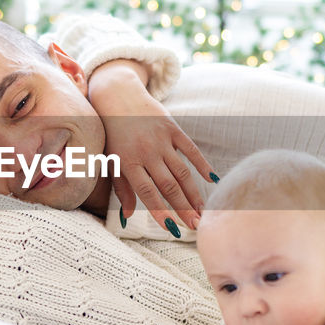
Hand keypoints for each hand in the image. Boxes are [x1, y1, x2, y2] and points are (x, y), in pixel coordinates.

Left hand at [87, 60, 214, 230]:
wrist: (117, 97)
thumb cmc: (112, 135)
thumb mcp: (112, 162)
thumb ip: (121, 190)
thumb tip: (125, 219)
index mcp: (128, 162)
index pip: (146, 192)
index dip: (159, 210)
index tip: (172, 228)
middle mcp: (145, 151)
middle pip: (167, 185)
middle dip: (182, 207)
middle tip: (195, 225)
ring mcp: (160, 139)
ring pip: (181, 171)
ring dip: (193, 192)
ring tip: (203, 210)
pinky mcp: (172, 127)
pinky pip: (190, 149)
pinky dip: (202, 164)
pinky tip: (212, 180)